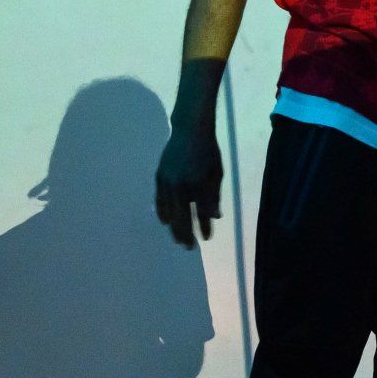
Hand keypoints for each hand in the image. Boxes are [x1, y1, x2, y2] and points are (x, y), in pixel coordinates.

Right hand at [155, 125, 222, 247]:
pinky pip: (159, 199)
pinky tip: (165, 221)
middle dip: (186, 233)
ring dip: (174, 227)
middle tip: (189, 247)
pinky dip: (162, 212)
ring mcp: (168, 181)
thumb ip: (214, 195)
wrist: (190, 131)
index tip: (206, 238)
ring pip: (170, 210)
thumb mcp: (217, 173)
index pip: (202, 212)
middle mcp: (181, 185)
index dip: (204, 227)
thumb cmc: (208, 152)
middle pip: (183, 216)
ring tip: (178, 239)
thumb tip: (216, 217)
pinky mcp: (159, 177)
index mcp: (198, 184)